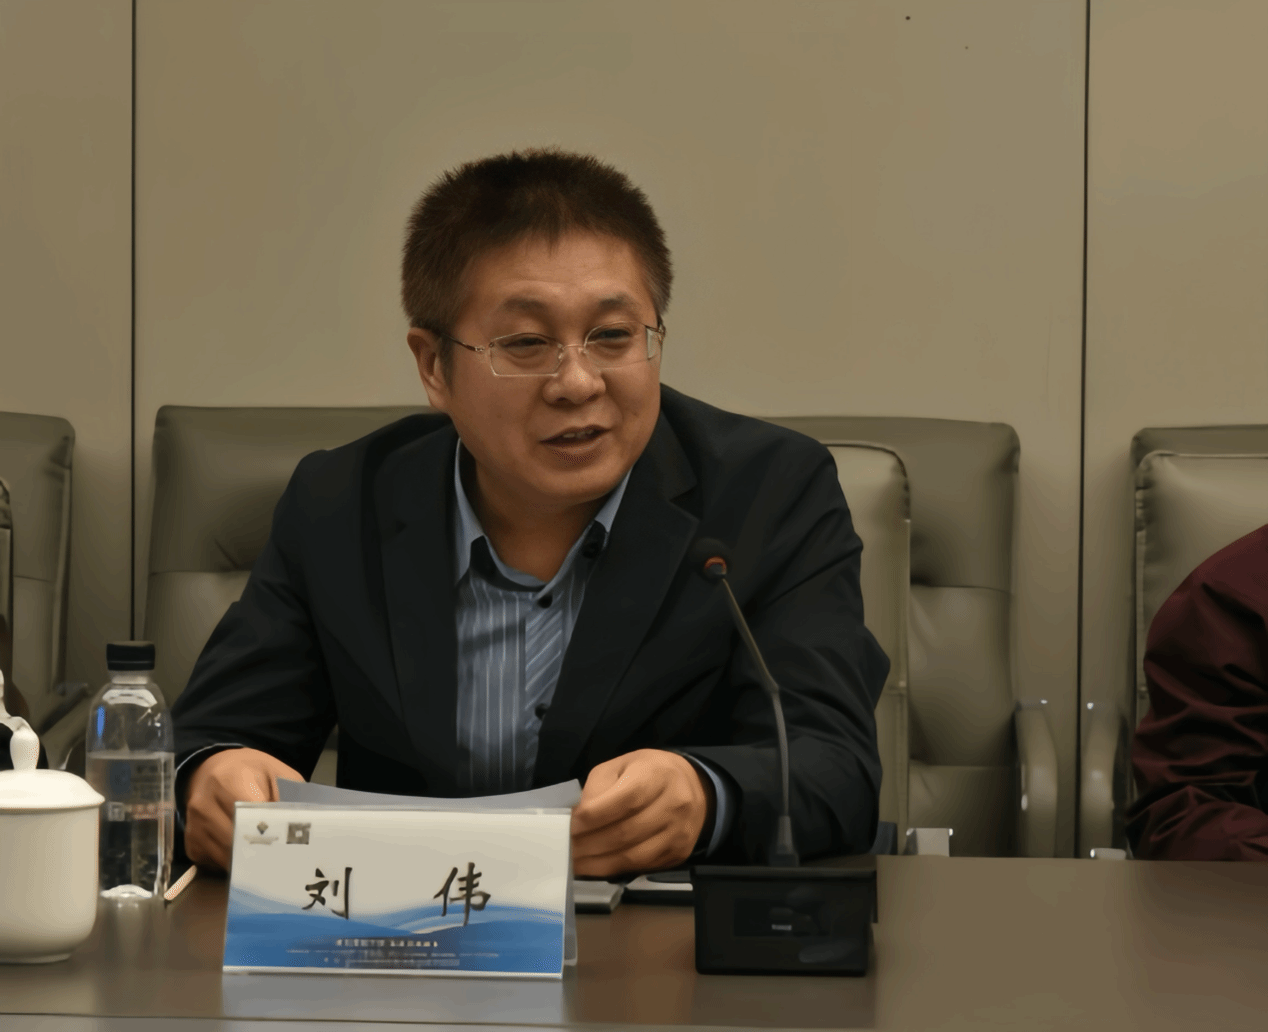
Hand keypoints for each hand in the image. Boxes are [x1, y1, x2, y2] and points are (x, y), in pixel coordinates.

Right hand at [184, 748, 302, 872]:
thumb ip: (290, 798)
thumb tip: (302, 828)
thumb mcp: (278, 774)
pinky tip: (250, 856)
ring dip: (250, 862)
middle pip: (237, 842)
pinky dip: (235, 864)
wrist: (213, 769)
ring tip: (272, 860)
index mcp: (228, 780)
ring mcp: (194, 827)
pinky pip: (216, 864)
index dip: (272, 833)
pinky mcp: (191, 844)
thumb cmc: (251, 772)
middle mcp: (204, 804)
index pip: (250, 817)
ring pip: (227, 858)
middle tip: (286, 859)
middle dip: (263, 853)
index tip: (290, 845)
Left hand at [571, 749, 713, 876]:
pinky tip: (594, 866)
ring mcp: (679, 833)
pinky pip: (640, 868)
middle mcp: (674, 804)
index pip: (623, 800)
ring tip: (574, 861)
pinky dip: (612, 870)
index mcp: (657, 774)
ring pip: (632, 856)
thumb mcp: (621, 765)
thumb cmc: (648, 772)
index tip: (567, 825)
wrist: (693, 787)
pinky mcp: (678, 854)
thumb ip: (598, 787)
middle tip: (564, 848)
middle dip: (589, 844)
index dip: (592, 817)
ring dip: (597, 862)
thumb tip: (577, 817)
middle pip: (625, 832)